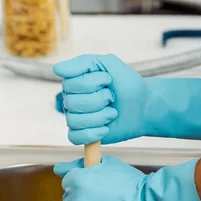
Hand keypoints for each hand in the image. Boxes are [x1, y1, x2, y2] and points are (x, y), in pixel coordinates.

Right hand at [53, 54, 200, 145]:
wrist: (143, 106)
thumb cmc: (126, 84)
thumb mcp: (108, 64)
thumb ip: (82, 63)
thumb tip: (57, 69)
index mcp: (73, 82)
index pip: (69, 83)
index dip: (93, 82)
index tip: (108, 79)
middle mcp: (70, 100)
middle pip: (72, 103)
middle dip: (99, 100)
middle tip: (111, 98)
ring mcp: (75, 118)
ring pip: (75, 121)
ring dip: (100, 117)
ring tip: (112, 113)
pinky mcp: (81, 135)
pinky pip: (75, 137)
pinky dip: (93, 134)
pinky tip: (105, 128)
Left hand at [54, 156, 200, 200]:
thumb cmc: (130, 183)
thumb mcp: (106, 164)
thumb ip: (79, 165)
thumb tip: (58, 169)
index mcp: (77, 180)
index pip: (67, 182)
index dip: (81, 184)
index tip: (93, 188)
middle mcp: (74, 199)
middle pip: (68, 200)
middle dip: (82, 200)